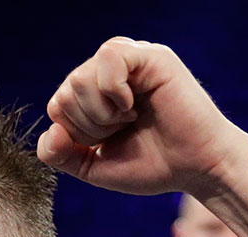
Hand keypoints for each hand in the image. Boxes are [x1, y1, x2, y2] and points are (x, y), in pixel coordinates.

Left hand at [37, 37, 241, 196]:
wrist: (195, 169)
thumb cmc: (151, 165)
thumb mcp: (92, 165)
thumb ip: (59, 153)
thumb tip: (52, 130)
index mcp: (95, 92)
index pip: (57, 106)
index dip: (77, 134)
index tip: (111, 140)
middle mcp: (109, 72)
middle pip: (65, 93)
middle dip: (90, 126)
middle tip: (124, 129)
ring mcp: (130, 60)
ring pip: (79, 79)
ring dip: (102, 113)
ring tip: (132, 118)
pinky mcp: (150, 56)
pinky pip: (108, 58)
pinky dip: (114, 92)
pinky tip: (133, 105)